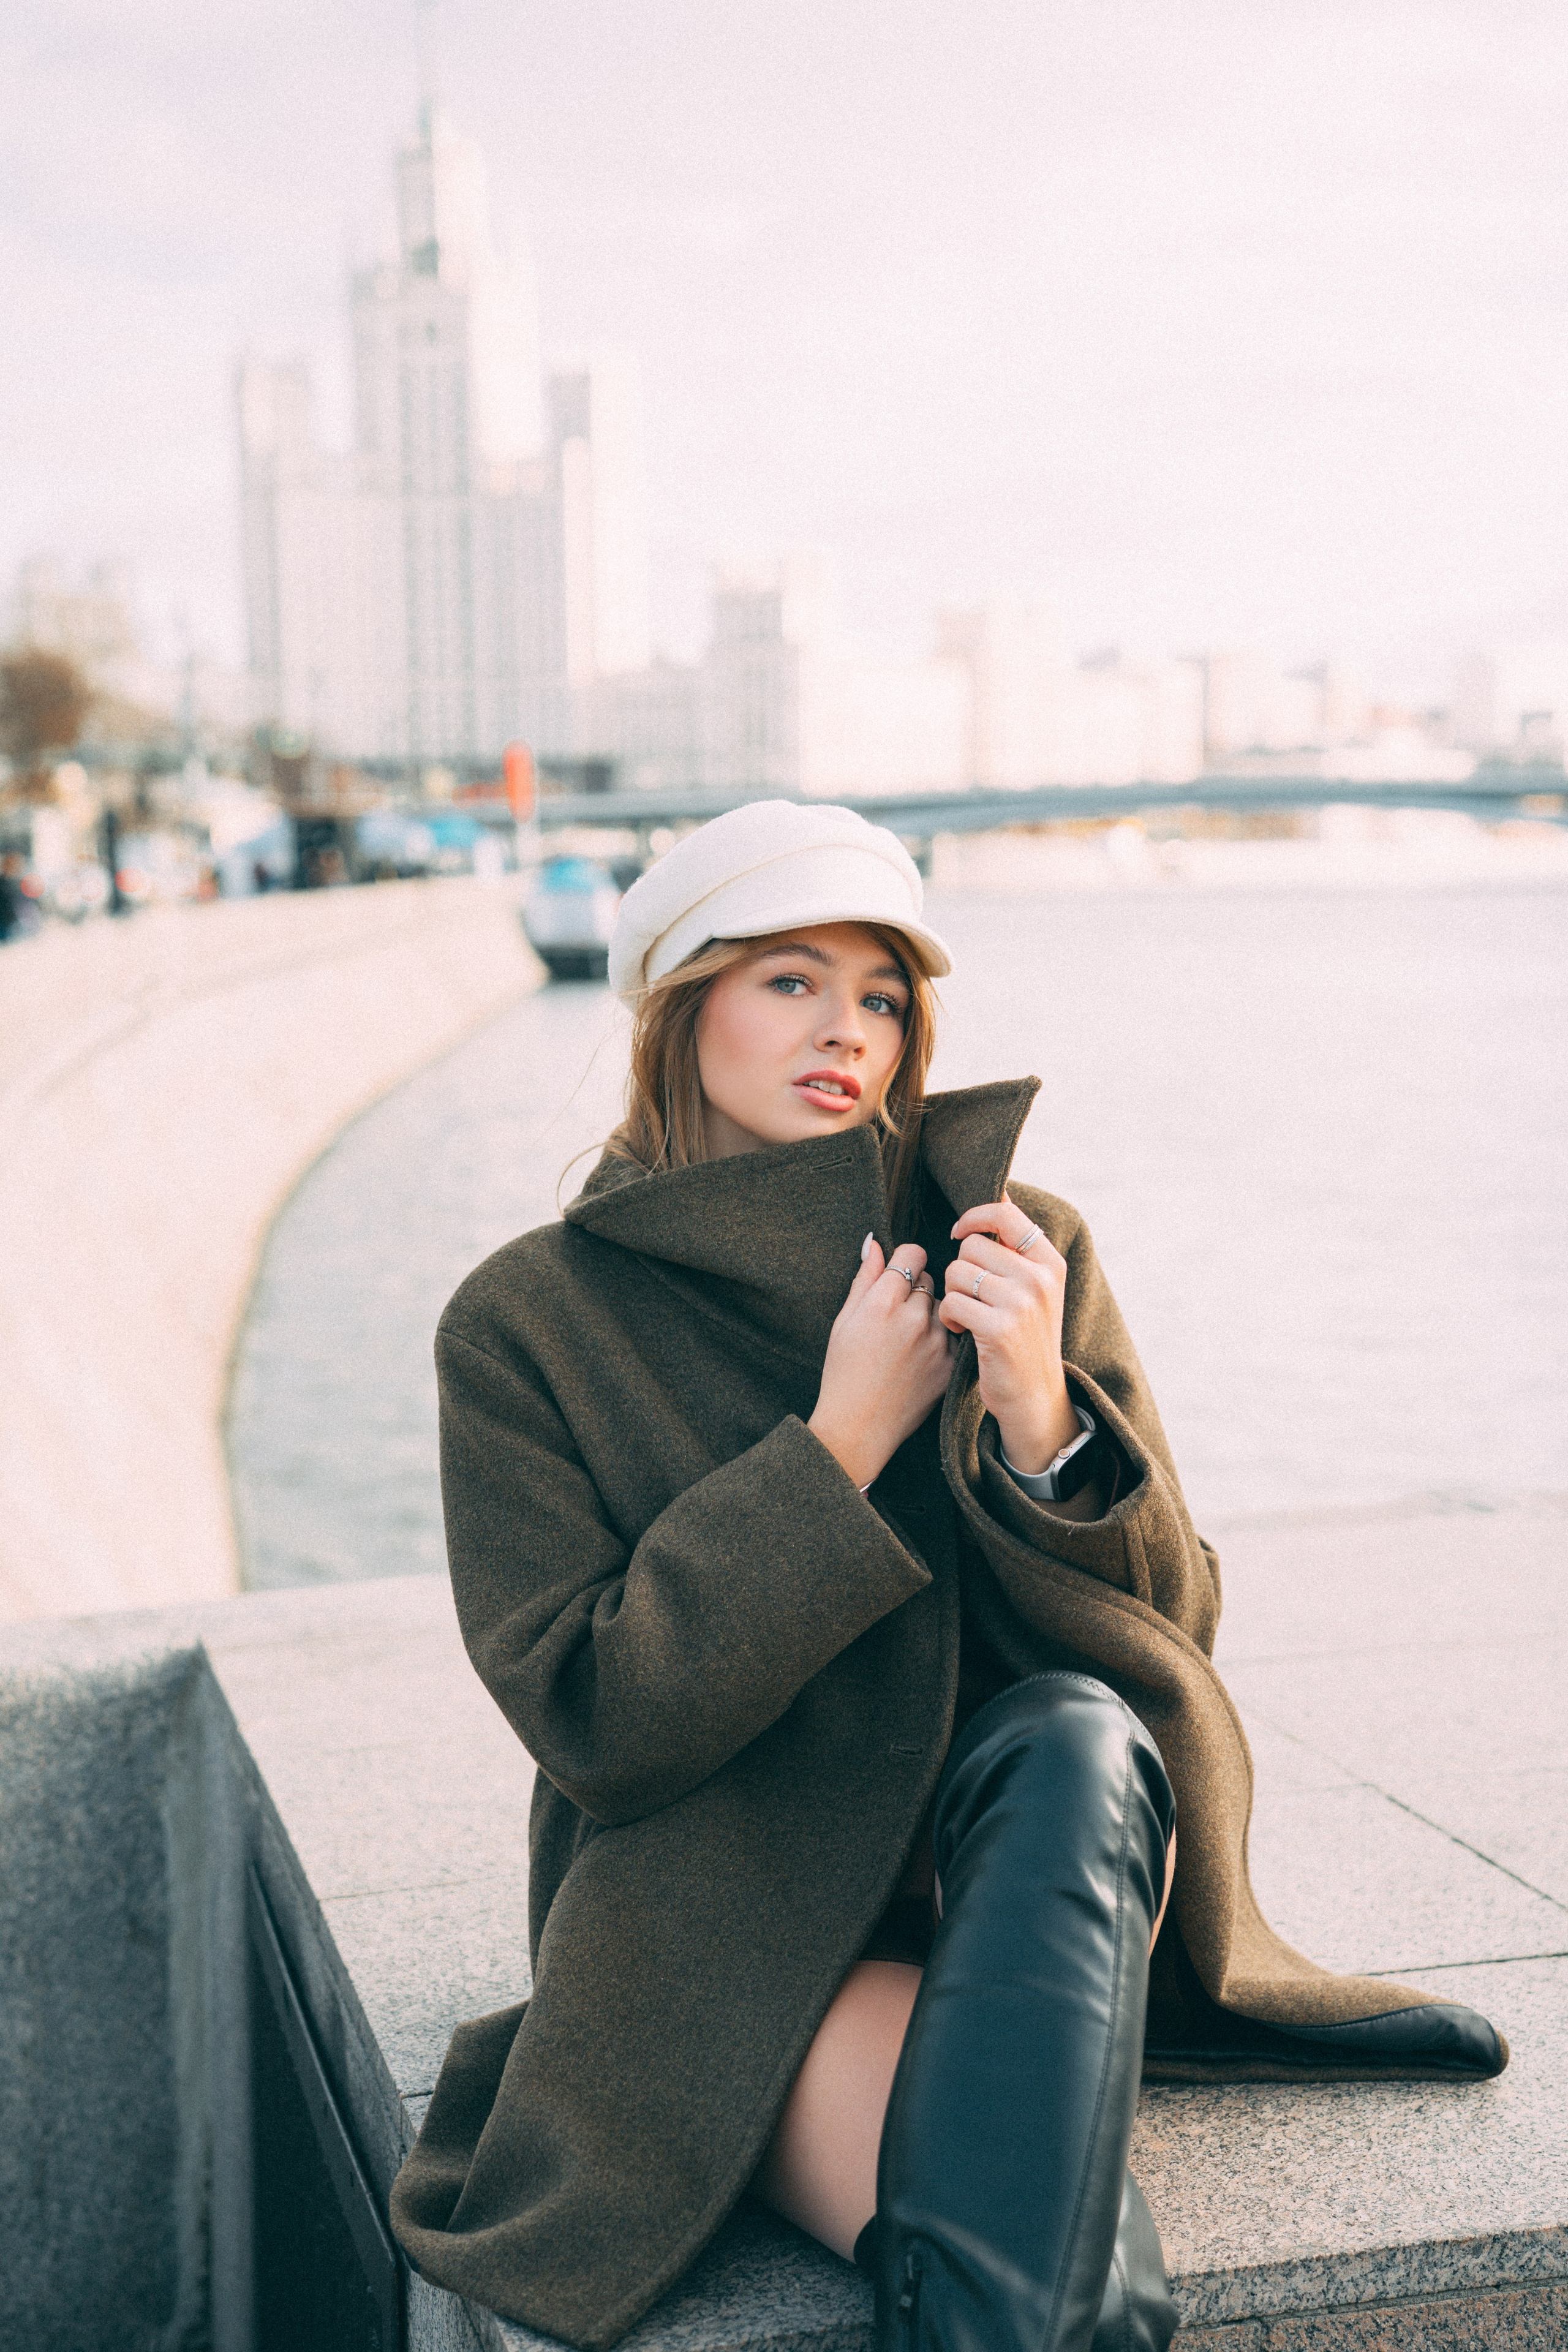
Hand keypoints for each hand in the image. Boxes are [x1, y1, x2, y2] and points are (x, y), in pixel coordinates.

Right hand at [808, 1237, 954, 1490]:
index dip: (906, 1261)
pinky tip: (920, 1358)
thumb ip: (864, 1278)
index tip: (900, 1274)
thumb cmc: (843, 1372)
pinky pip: (953, 1335)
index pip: (913, 1254)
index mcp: (882, 1303)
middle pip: (930, 1279)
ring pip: (944, 1307)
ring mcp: (935, 1342)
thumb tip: (874, 1242)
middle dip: (916, 1289)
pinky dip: (941, 1341)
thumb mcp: (844, 1321)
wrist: (859, 1426)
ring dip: (930, 1315)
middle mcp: (913, 1318)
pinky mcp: (949, 1365)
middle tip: (897, 1315)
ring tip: (907, 1341)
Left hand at [938, 1200, 1078, 1473]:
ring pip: (957, 1272)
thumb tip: (999, 1192)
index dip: (973, 1217)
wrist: (1034, 1396)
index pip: (1005, 1214)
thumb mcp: (1034, 1288)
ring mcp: (1022, 1303)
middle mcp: (1040, 1278)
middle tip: (972, 1296)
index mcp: (1050, 1262)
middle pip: (971, 1246)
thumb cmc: (1025, 1338)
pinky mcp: (1000, 1329)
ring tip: (967, 1315)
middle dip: (960, 1269)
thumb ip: (1017, 1246)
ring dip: (952, 1294)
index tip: (957, 1232)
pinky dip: (949, 1317)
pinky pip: (952, 1302)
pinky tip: (961, 1330)